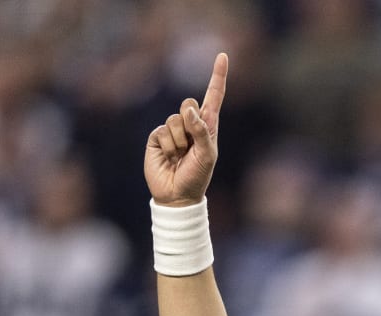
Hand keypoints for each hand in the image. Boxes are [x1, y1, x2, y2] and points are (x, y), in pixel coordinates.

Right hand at [145, 53, 228, 207]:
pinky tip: (170, 157)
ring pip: (175, 119)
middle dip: (191, 122)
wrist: (177, 195)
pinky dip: (169, 146)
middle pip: (189, 103)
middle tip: (191, 145)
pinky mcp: (157, 137)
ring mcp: (172, 130)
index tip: (223, 55)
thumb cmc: (197, 176)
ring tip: (181, 156)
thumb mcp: (207, 155)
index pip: (213, 96)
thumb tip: (188, 110)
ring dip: (180, 141)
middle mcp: (190, 124)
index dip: (217, 76)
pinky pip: (163, 131)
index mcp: (208, 126)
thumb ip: (201, 131)